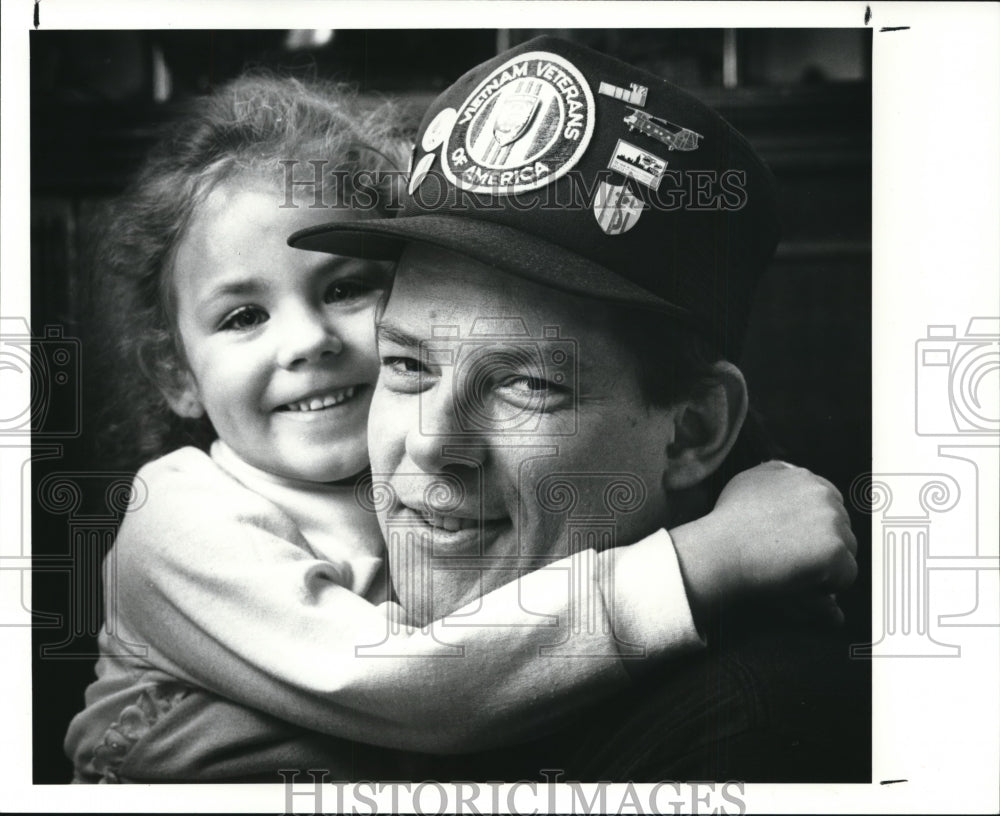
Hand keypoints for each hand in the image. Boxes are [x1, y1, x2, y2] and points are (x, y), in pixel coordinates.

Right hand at [672, 461, 857, 618]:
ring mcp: (832, 521)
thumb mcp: (746, 481)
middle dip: (822, 544)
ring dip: (827, 564)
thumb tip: (794, 472)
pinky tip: (801, 580)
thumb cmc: (728, 524)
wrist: (720, 551)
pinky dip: (830, 585)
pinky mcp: (835, 550)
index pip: (829, 502)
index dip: (813, 527)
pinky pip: (847, 575)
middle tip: (789, 558)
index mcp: (803, 477)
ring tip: (792, 569)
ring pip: (847, 550)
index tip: (796, 540)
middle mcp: (821, 493)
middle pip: (842, 526)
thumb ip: (776, 473)